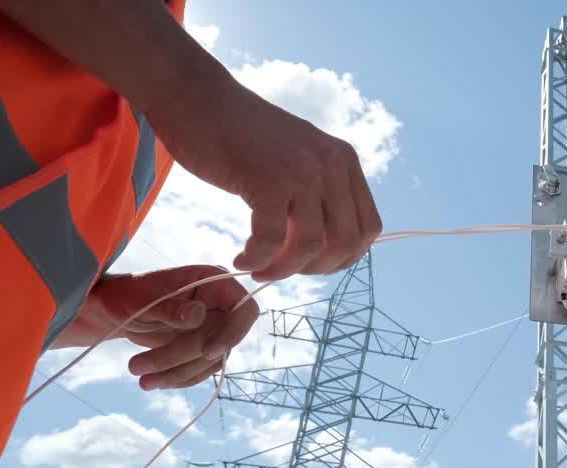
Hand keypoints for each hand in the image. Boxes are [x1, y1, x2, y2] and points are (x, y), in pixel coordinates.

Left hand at [54, 266, 257, 390]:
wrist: (115, 309)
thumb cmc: (127, 294)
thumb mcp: (142, 298)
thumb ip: (170, 308)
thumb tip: (198, 315)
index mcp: (214, 282)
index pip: (244, 310)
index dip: (233, 333)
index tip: (208, 352)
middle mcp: (220, 305)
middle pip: (221, 340)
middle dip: (181, 357)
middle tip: (138, 366)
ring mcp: (213, 328)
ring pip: (209, 361)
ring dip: (176, 373)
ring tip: (139, 377)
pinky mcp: (203, 348)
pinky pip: (200, 370)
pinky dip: (178, 379)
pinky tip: (153, 381)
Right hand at [146, 71, 382, 282]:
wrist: (198, 98)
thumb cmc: (240, 136)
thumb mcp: (297, 158)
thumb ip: (318, 193)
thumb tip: (326, 250)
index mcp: (344, 160)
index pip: (368, 227)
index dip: (344, 257)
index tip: (312, 264)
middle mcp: (331, 164)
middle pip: (347, 243)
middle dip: (316, 270)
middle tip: (284, 269)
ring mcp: (302, 171)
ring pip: (311, 247)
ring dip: (283, 270)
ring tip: (259, 269)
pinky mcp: (267, 180)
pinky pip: (271, 241)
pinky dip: (256, 259)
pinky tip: (242, 258)